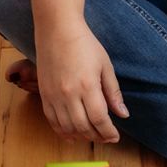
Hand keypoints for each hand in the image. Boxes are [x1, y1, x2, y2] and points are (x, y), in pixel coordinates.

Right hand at [35, 21, 129, 144]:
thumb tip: (123, 114)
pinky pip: (52, 120)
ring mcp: (54, 95)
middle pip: (83, 127)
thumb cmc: (85, 44)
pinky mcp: (43, 94)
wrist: (57, 30)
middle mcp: (69, 94)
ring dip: (81, 136)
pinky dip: (62, 131)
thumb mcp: (105, 66)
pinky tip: (72, 135)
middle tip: (105, 137)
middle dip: (97, 136)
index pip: (100, 119)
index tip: (115, 137)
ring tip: (91, 136)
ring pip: (67, 127)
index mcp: (88, 86)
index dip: (108, 132)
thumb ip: (113, 92)